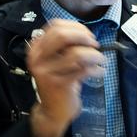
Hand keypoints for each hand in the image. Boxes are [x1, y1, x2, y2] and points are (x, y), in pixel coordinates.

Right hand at [26, 19, 103, 136]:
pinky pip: (83, 69)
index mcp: (36, 49)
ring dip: (95, 55)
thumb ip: (66, 45)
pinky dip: (96, 69)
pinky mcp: (58, 84)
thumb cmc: (59, 81)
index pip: (55, 26)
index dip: (76, 27)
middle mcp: (37, 58)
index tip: (88, 35)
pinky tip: (99, 72)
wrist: (53, 110)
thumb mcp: (57, 61)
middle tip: (95, 45)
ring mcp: (46, 72)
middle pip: (62, 35)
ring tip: (100, 61)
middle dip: (84, 37)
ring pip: (77, 53)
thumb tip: (87, 34)